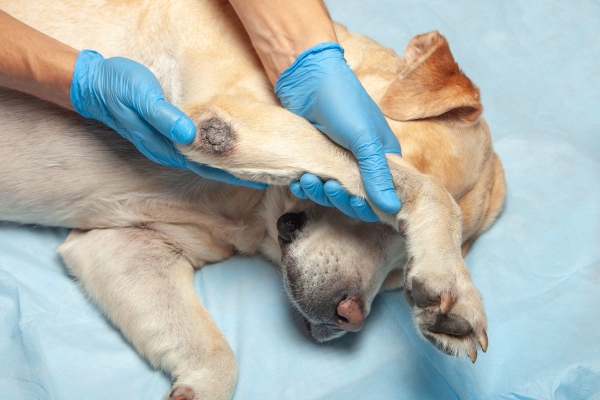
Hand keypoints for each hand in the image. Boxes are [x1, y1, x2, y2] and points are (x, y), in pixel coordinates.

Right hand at [70, 50, 265, 188]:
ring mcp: (167, 143)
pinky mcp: (167, 132)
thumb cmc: (119, 89)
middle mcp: (169, 150)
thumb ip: (164, 117)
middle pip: (209, 168)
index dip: (232, 174)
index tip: (257, 179)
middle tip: (265, 176)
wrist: (95, 85)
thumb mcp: (141, 98)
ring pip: (204, 159)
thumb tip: (189, 136)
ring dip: (227, 164)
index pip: (207, 167)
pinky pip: (197, 146)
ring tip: (251, 165)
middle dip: (235, 173)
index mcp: (166, 146)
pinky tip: (226, 147)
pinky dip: (215, 149)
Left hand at [275, 43, 400, 220]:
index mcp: (384, 157)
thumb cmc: (342, 102)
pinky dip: (305, 187)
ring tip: (308, 180)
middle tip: (329, 188)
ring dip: (320, 193)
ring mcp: (338, 160)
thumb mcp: (364, 140)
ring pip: (332, 193)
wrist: (308, 78)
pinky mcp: (317, 158)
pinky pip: (314, 184)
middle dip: (341, 199)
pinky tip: (298, 181)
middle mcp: (363, 162)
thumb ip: (376, 175)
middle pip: (355, 198)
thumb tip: (393, 209)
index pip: (383, 194)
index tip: (355, 202)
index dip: (370, 205)